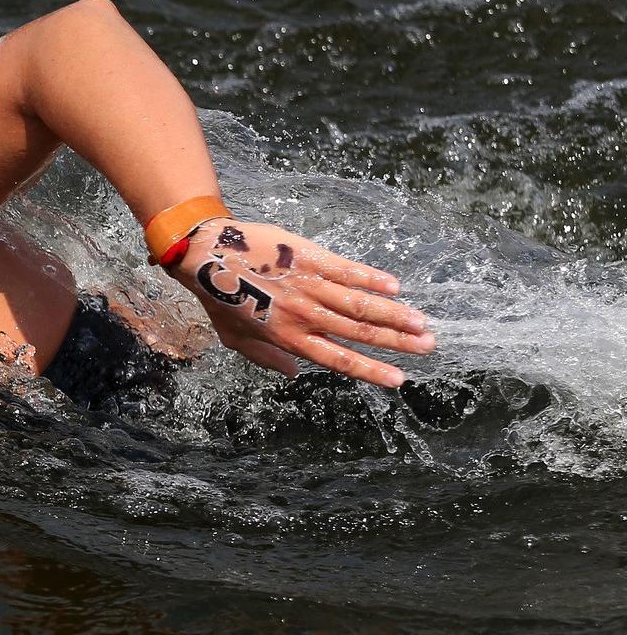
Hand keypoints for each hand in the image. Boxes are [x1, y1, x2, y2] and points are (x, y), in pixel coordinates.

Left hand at [166, 220, 433, 386]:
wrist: (206, 254)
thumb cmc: (217, 298)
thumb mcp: (233, 338)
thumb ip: (266, 358)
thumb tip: (295, 374)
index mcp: (288, 337)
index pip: (338, 359)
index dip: (370, 370)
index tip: (399, 380)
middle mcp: (302, 315)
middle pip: (358, 333)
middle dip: (397, 342)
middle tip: (428, 347)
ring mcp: (307, 285)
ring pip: (359, 304)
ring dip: (393, 314)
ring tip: (421, 322)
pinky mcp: (307, 257)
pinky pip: (345, 270)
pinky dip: (371, 278)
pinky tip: (394, 286)